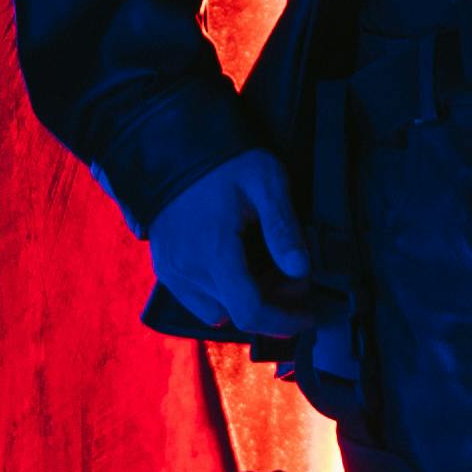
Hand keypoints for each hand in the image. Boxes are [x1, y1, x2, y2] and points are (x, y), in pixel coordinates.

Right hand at [151, 148, 313, 343]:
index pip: (250, 311)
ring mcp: (172, 272)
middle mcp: (187, 269)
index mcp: (214, 250)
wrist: (175, 149)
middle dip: (271, 305)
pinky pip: (197, 300)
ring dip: (244, 301)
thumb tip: (300, 270)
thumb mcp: (267, 183)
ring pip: (217, 312)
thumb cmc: (226, 163)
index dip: (283, 322)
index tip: (307, 317)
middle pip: (237, 313)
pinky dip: (222, 294)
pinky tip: (239, 267)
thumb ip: (283, 228)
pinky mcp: (165, 269)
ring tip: (263, 270)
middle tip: (292, 277)